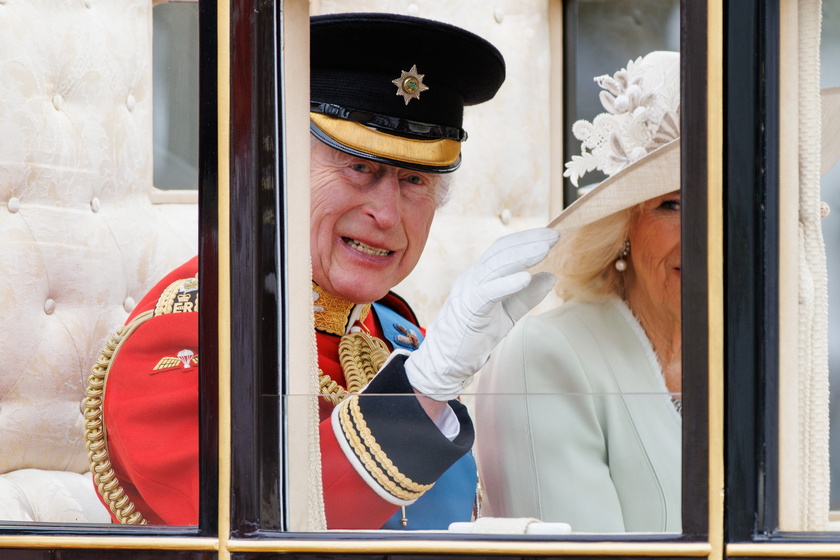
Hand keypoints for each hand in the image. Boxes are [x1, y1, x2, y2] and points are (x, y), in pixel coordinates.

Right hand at [405, 227, 559, 400]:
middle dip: (528, 242)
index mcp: (479, 276)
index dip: (526, 240)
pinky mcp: (468, 308)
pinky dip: (508, 283)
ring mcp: (467, 291)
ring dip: (522, 256)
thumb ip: (527, 296)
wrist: (446, 361)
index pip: (503, 250)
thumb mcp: (507, 313)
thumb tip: (551, 277)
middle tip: (554, 237)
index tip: (550, 236)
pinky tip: (526, 277)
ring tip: (545, 250)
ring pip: (495, 266)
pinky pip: (488, 291)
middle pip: (500, 251)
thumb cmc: (473, 337)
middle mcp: (472, 278)